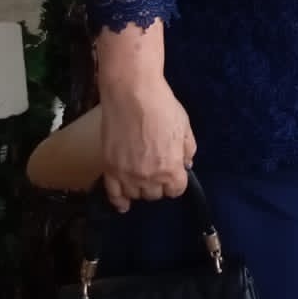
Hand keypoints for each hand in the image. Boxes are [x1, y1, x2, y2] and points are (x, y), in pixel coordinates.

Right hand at [99, 64, 196, 212]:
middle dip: (159, 184)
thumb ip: (188, 149)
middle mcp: (149, 177)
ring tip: (141, 177)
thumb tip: (186, 164)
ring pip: (136, 195)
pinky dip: (119, 201)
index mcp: (171, 168)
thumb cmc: (162, 106)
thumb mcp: (184, 126)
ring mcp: (127, 174)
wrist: (131, 93)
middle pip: (155, 194)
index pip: (176, 190)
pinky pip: (113, 194)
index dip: (176, 182)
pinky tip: (123, 205)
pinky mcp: (109, 168)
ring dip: (140, 189)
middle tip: (156, 170)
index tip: (174, 174)